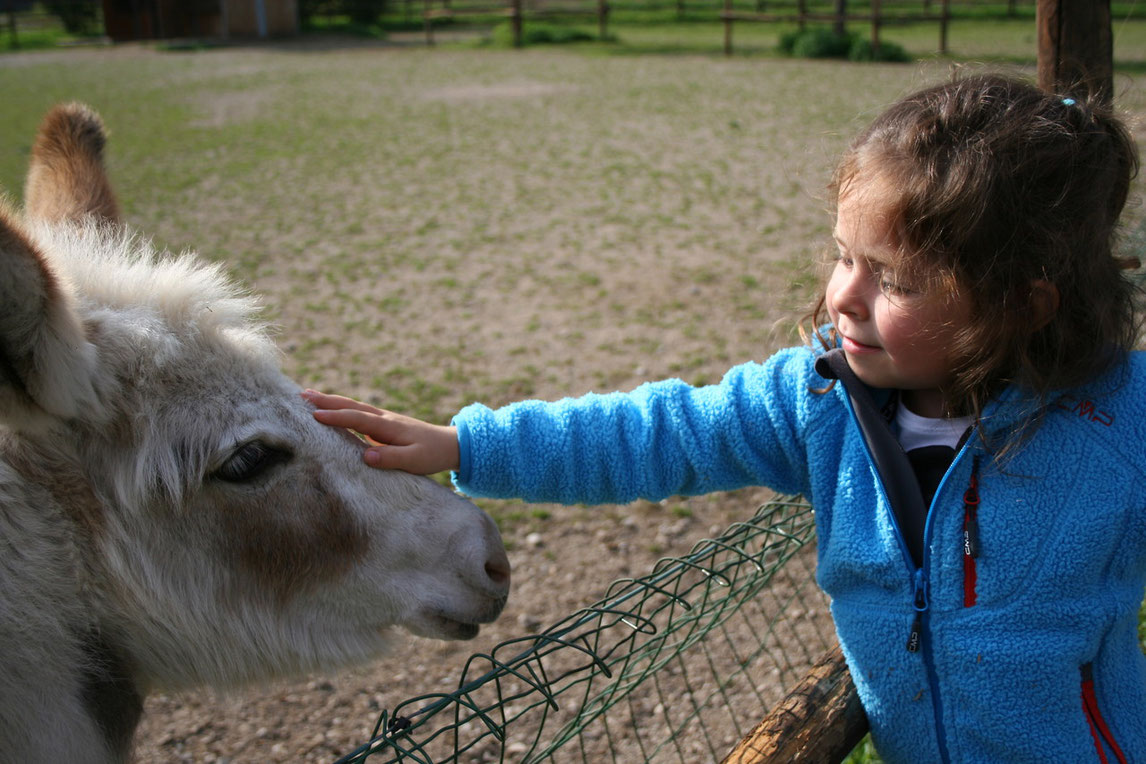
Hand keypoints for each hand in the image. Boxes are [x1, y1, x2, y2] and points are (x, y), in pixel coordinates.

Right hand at [302, 390, 459, 473]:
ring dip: (331, 401)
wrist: (449, 444)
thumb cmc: (432, 454)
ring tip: (307, 396)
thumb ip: (391, 459)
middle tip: (301, 395)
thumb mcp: (414, 461)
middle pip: (351, 406)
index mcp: (389, 427)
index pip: (358, 419)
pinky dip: (341, 408)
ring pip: (353, 406)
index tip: (314, 415)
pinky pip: (357, 414)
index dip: (336, 417)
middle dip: (326, 401)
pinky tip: (330, 409)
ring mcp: (382, 420)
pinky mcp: (382, 425)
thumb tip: (365, 456)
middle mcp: (383, 418)